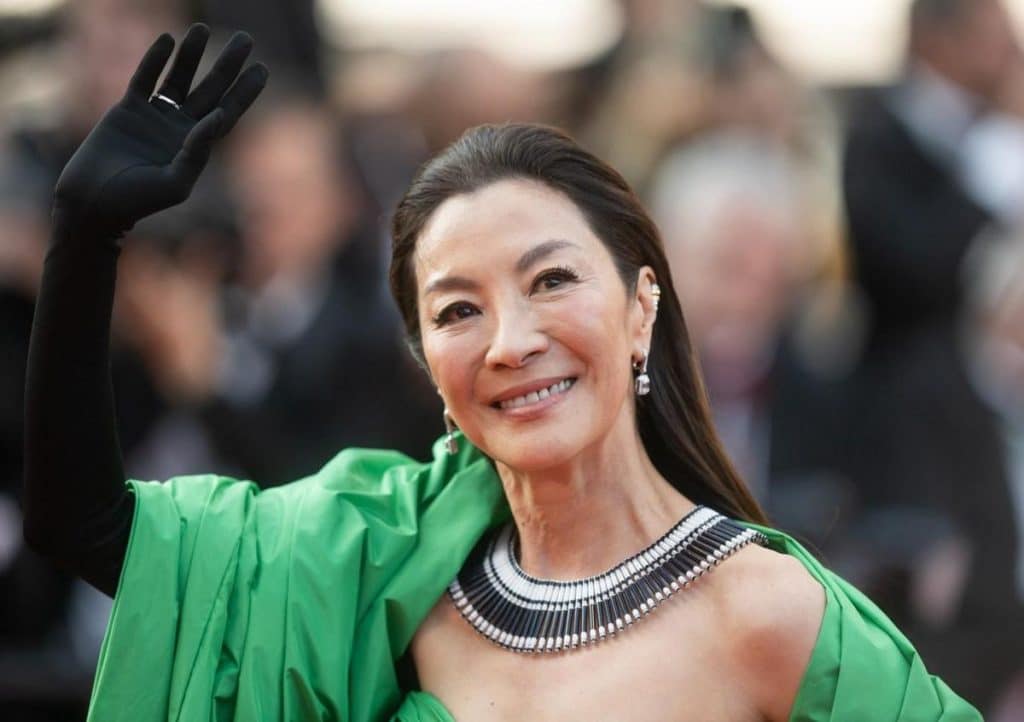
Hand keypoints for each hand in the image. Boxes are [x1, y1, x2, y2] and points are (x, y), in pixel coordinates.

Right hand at [53, 24, 267, 234]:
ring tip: (203, 28)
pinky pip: (144, 79)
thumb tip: (219, 115)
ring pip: (178, 78)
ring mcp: (154, 118)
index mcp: (196, 148)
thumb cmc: (137, 200)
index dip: (244, 91)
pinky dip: (154, 60)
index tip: (261, 69)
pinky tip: (167, 39)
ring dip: (191, 54)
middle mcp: (179, 129)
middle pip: (210, 90)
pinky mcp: (127, 110)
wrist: (94, 201)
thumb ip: (197, 151)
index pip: (227, 113)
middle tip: (246, 39)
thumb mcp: (175, 182)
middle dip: (228, 65)